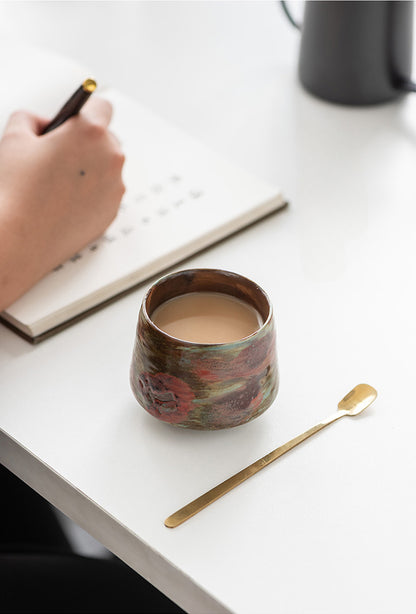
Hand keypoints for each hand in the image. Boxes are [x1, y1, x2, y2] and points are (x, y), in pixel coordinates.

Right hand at [0, 97, 124, 310]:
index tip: (76, 119)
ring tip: (59, 182)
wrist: (20, 238)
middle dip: (86, 143)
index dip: (85, 110)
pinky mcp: (111, 213)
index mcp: (91, 133)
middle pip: (107, 139)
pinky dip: (91, 194)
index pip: (102, 106)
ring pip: (107, 169)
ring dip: (90, 169)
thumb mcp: (14, 136)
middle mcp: (111, 159)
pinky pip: (105, 195)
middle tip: (59, 154)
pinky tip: (65, 201)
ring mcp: (115, 189)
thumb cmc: (17, 190)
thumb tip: (44, 124)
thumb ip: (32, 119)